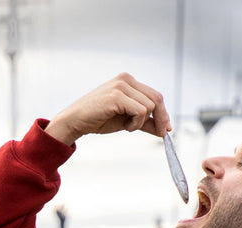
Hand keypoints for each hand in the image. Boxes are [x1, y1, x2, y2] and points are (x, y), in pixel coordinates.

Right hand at [44, 73, 170, 145]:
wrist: (75, 121)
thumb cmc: (98, 120)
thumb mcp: (125, 120)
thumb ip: (143, 121)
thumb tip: (163, 129)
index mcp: (128, 81)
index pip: (154, 95)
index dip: (163, 112)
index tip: (166, 128)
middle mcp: (126, 79)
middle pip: (156, 98)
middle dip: (160, 118)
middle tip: (160, 133)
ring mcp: (121, 86)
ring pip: (149, 106)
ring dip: (140, 122)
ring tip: (126, 126)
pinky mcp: (117, 96)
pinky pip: (140, 111)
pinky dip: (135, 123)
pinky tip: (124, 126)